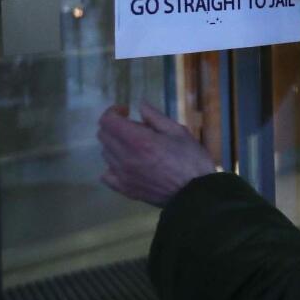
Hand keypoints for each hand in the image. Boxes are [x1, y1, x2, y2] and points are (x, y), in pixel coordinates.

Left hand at [97, 102, 215, 207]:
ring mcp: (122, 175)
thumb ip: (155, 117)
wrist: (195, 193)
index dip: (113, 111)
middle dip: (114, 126)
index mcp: (138, 140)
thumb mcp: (178, 131)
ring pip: (105, 153)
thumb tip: (140, 105)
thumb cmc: (191, 159)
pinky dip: (112, 166)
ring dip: (115, 145)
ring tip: (134, 146)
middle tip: (134, 127)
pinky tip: (126, 164)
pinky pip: (106, 175)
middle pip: (103, 135)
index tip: (126, 110)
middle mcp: (124, 157)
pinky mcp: (125, 189)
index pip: (107, 121)